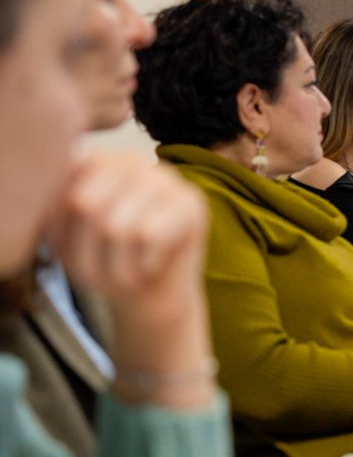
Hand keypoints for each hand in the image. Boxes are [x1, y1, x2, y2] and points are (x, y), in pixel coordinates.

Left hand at [44, 150, 214, 407]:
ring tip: (127, 271)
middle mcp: (131, 159)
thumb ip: (56, 207)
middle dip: (88, 250)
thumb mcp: (63, 237)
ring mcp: (167, 177)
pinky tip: (151, 265)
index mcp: (95, 159)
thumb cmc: (103, 263)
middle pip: (86, 204)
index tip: (70, 247)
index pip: (60, 183)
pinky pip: (150, 235)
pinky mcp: (193, 202)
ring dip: (116, 265)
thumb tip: (74, 196)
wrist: (149, 297)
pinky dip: (143, 263)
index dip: (58, 226)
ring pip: (118, 225)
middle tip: (101, 268)